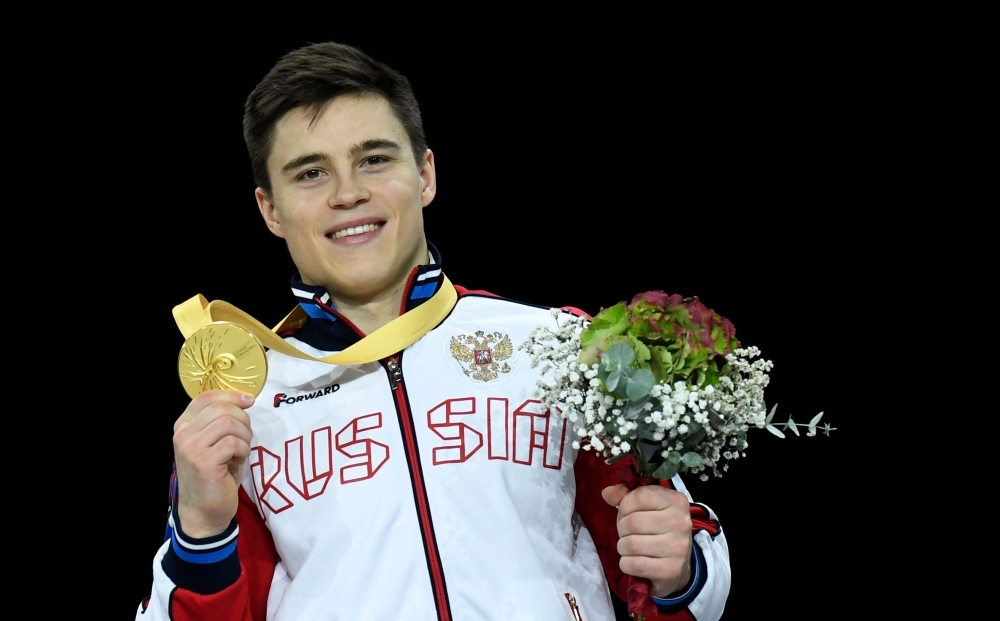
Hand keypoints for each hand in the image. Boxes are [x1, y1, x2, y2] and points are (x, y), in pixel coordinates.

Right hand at [172, 390, 254, 538]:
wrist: (204, 512)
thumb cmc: (214, 475)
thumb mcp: (215, 442)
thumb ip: (221, 421)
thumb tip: (245, 399)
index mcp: (183, 425)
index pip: (207, 397)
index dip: (231, 395)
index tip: (249, 400)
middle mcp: (183, 434)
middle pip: (222, 408)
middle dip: (243, 420)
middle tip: (245, 438)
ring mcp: (190, 447)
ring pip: (229, 423)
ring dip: (244, 436)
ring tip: (240, 451)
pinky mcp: (203, 461)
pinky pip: (234, 443)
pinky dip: (243, 450)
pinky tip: (237, 461)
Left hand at [602, 483, 692, 597]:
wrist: (677, 565)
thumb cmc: (656, 529)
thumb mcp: (645, 507)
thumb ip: (625, 496)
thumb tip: (607, 492)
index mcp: (676, 501)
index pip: (639, 497)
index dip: (625, 506)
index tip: (628, 513)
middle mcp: (680, 523)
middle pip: (632, 522)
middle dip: (622, 530)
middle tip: (628, 534)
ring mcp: (678, 548)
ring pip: (631, 545)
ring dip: (623, 548)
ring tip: (630, 548)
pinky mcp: (671, 570)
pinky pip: (634, 565)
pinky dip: (626, 564)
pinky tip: (634, 562)